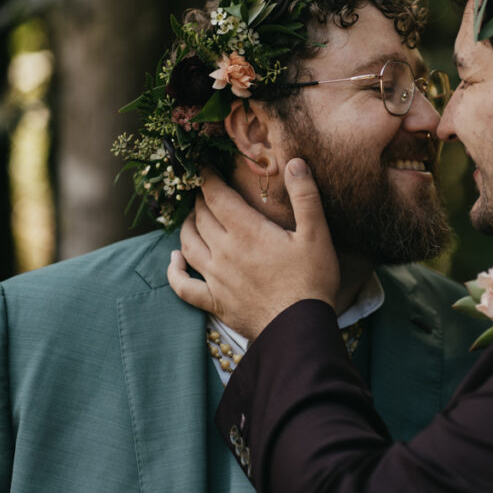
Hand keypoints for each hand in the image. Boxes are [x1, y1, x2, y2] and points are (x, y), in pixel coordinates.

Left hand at [167, 158, 340, 339]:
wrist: (300, 328)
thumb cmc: (312, 280)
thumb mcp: (317, 234)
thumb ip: (306, 196)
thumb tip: (296, 163)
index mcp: (246, 231)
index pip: (216, 196)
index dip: (207, 177)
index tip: (204, 166)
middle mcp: (224, 251)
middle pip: (201, 217)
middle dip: (201, 199)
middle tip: (205, 190)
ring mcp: (215, 278)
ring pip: (188, 244)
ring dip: (187, 226)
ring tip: (193, 217)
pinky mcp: (214, 302)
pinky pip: (183, 286)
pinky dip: (174, 271)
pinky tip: (174, 260)